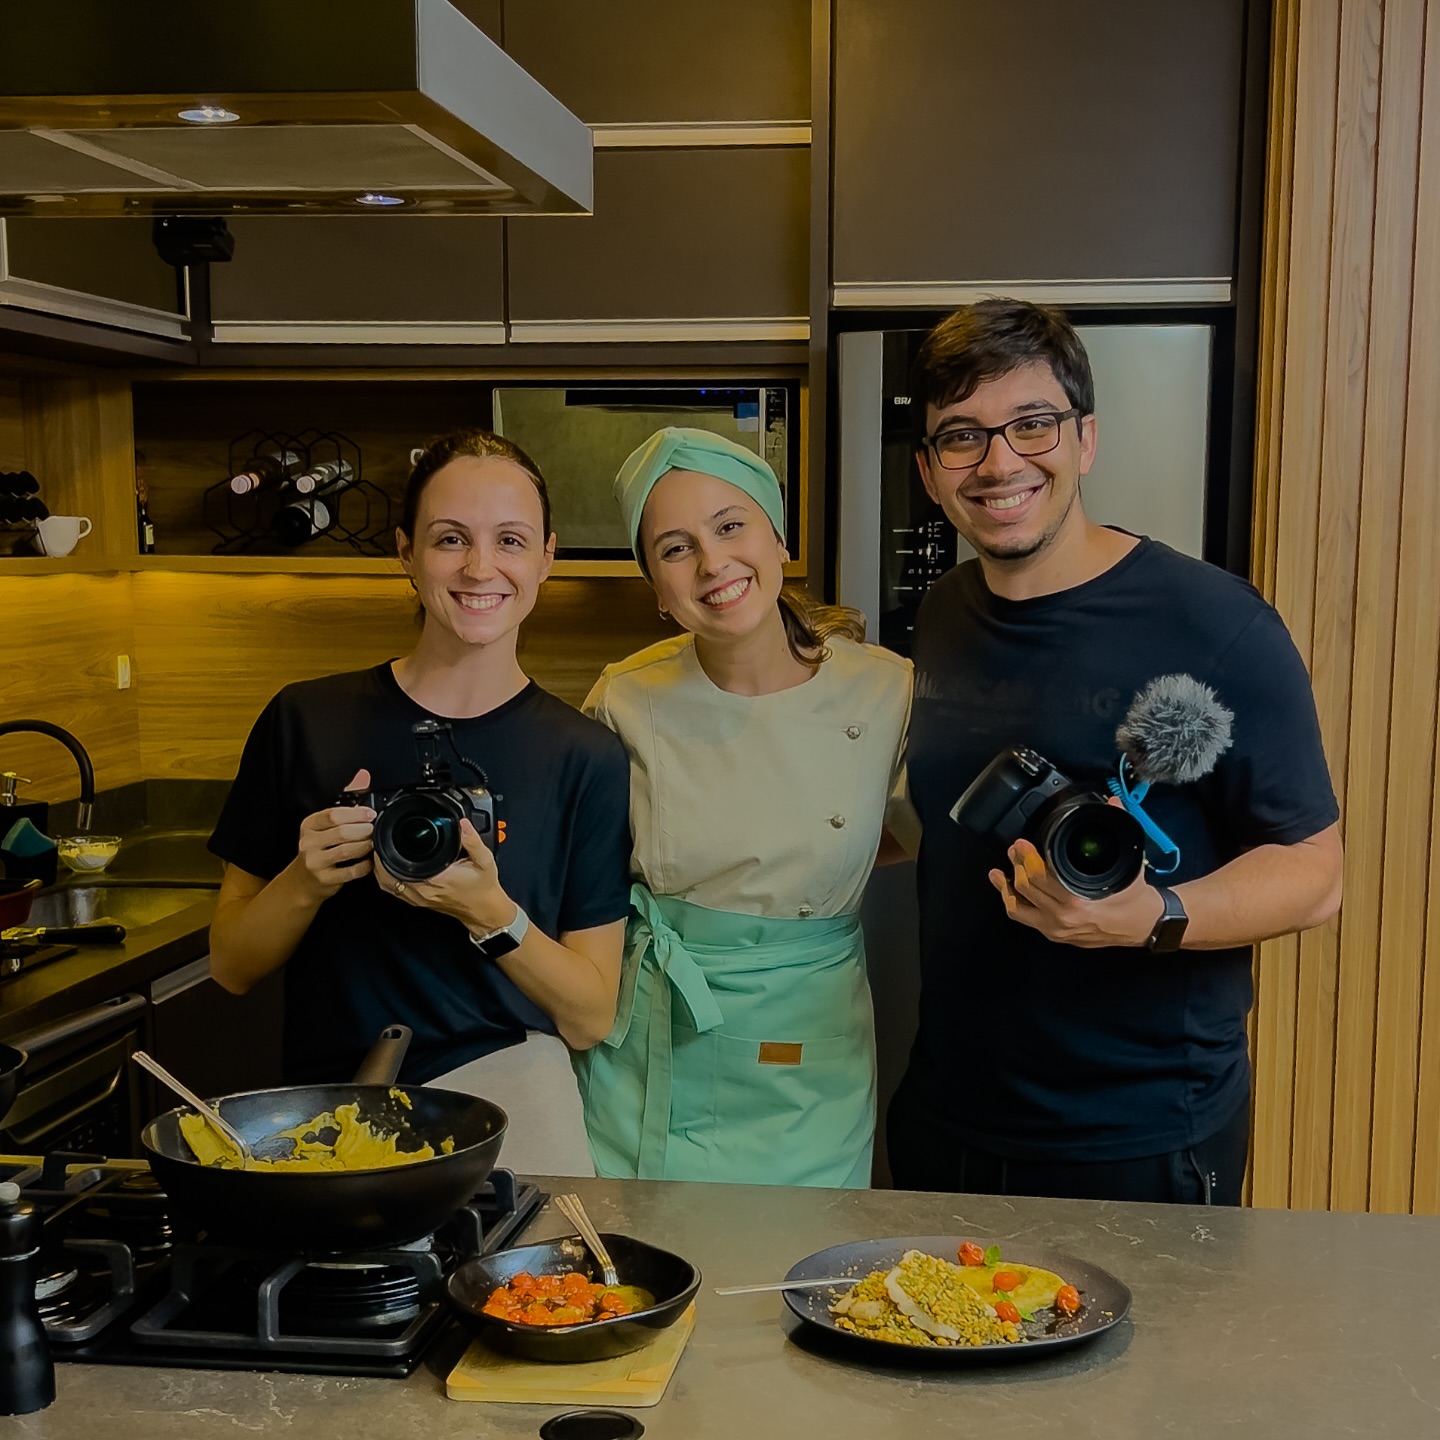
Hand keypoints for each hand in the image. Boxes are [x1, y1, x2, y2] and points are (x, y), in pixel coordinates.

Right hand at [296, 768, 374, 898]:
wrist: (303, 880)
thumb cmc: (318, 847)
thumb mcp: (326, 823)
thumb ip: (346, 799)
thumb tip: (363, 775)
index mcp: (310, 825)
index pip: (333, 815)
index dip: (356, 813)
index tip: (371, 814)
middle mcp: (309, 842)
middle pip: (342, 832)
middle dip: (364, 830)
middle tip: (375, 830)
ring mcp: (315, 862)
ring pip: (347, 851)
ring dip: (366, 846)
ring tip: (374, 843)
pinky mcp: (325, 879)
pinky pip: (351, 871)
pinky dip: (365, 865)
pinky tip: (369, 861)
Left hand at [373, 818, 515, 934]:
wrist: (484, 910)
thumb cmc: (483, 887)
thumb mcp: (484, 860)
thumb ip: (473, 840)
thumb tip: (463, 824)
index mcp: (437, 878)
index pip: (401, 865)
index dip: (388, 850)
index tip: (385, 835)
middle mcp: (423, 890)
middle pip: (386, 875)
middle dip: (380, 855)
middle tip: (380, 838)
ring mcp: (418, 898)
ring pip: (386, 884)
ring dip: (380, 868)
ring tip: (382, 850)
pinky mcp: (417, 901)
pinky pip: (393, 890)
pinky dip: (386, 878)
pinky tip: (388, 867)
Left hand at [988, 838, 1165, 948]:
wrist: (1145, 925)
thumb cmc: (1135, 898)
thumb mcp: (1129, 862)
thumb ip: (1118, 829)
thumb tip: (1113, 803)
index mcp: (1078, 902)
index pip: (1039, 877)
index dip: (1027, 857)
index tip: (1022, 843)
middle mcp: (1063, 918)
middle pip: (1025, 888)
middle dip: (1017, 864)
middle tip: (1015, 849)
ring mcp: (1056, 929)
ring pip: (1017, 907)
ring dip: (1006, 887)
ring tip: (1000, 872)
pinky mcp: (1054, 934)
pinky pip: (1024, 919)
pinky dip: (1013, 902)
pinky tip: (1007, 890)